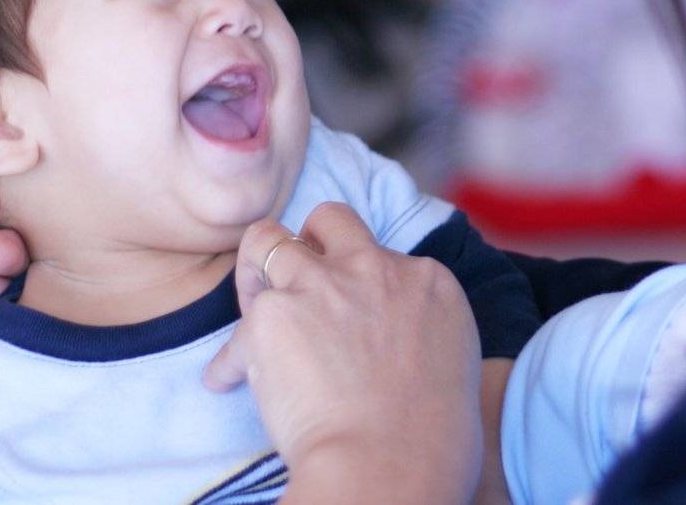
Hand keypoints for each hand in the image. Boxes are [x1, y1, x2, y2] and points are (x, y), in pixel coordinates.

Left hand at [204, 202, 481, 504]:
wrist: (390, 465)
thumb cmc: (432, 438)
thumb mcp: (453, 359)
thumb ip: (419, 327)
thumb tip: (393, 339)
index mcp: (427, 281)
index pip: (383, 257)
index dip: (361, 286)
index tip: (353, 317)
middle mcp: (374, 268)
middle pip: (331, 220)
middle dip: (310, 239)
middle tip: (300, 277)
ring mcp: (321, 284)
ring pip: (268, 240)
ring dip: (256, 271)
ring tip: (253, 303)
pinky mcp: (272, 314)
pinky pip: (238, 333)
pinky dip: (233, 363)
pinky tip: (231, 382)